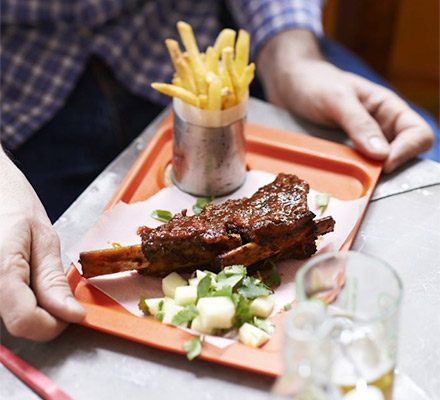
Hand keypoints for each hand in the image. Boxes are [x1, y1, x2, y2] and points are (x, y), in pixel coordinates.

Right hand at [0, 151, 84, 340]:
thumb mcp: (44, 239)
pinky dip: (20, 301)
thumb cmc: (13, 206)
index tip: (73, 311)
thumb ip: (52, 280)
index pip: (26, 322)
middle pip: (18, 324)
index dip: (55, 323)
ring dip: (32, 308)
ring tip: (36, 277)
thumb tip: (71, 314)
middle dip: (46, 315)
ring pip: (10, 318)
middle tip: (56, 288)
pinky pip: (4, 307)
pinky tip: (25, 281)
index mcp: (2, 269)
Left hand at [257, 30, 433, 172]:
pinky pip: (357, 168)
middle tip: (365, 176)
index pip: (418, 133)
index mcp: (388, 108)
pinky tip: (341, 177)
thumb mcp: (336, 99)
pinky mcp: (346, 152)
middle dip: (389, 167)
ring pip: (379, 165)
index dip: (406, 151)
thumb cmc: (313, 83)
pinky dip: (353, 175)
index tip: (383, 165)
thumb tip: (382, 154)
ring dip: (369, 174)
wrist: (289, 84)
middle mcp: (381, 126)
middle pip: (403, 154)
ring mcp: (363, 141)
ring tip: (352, 178)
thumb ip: (359, 123)